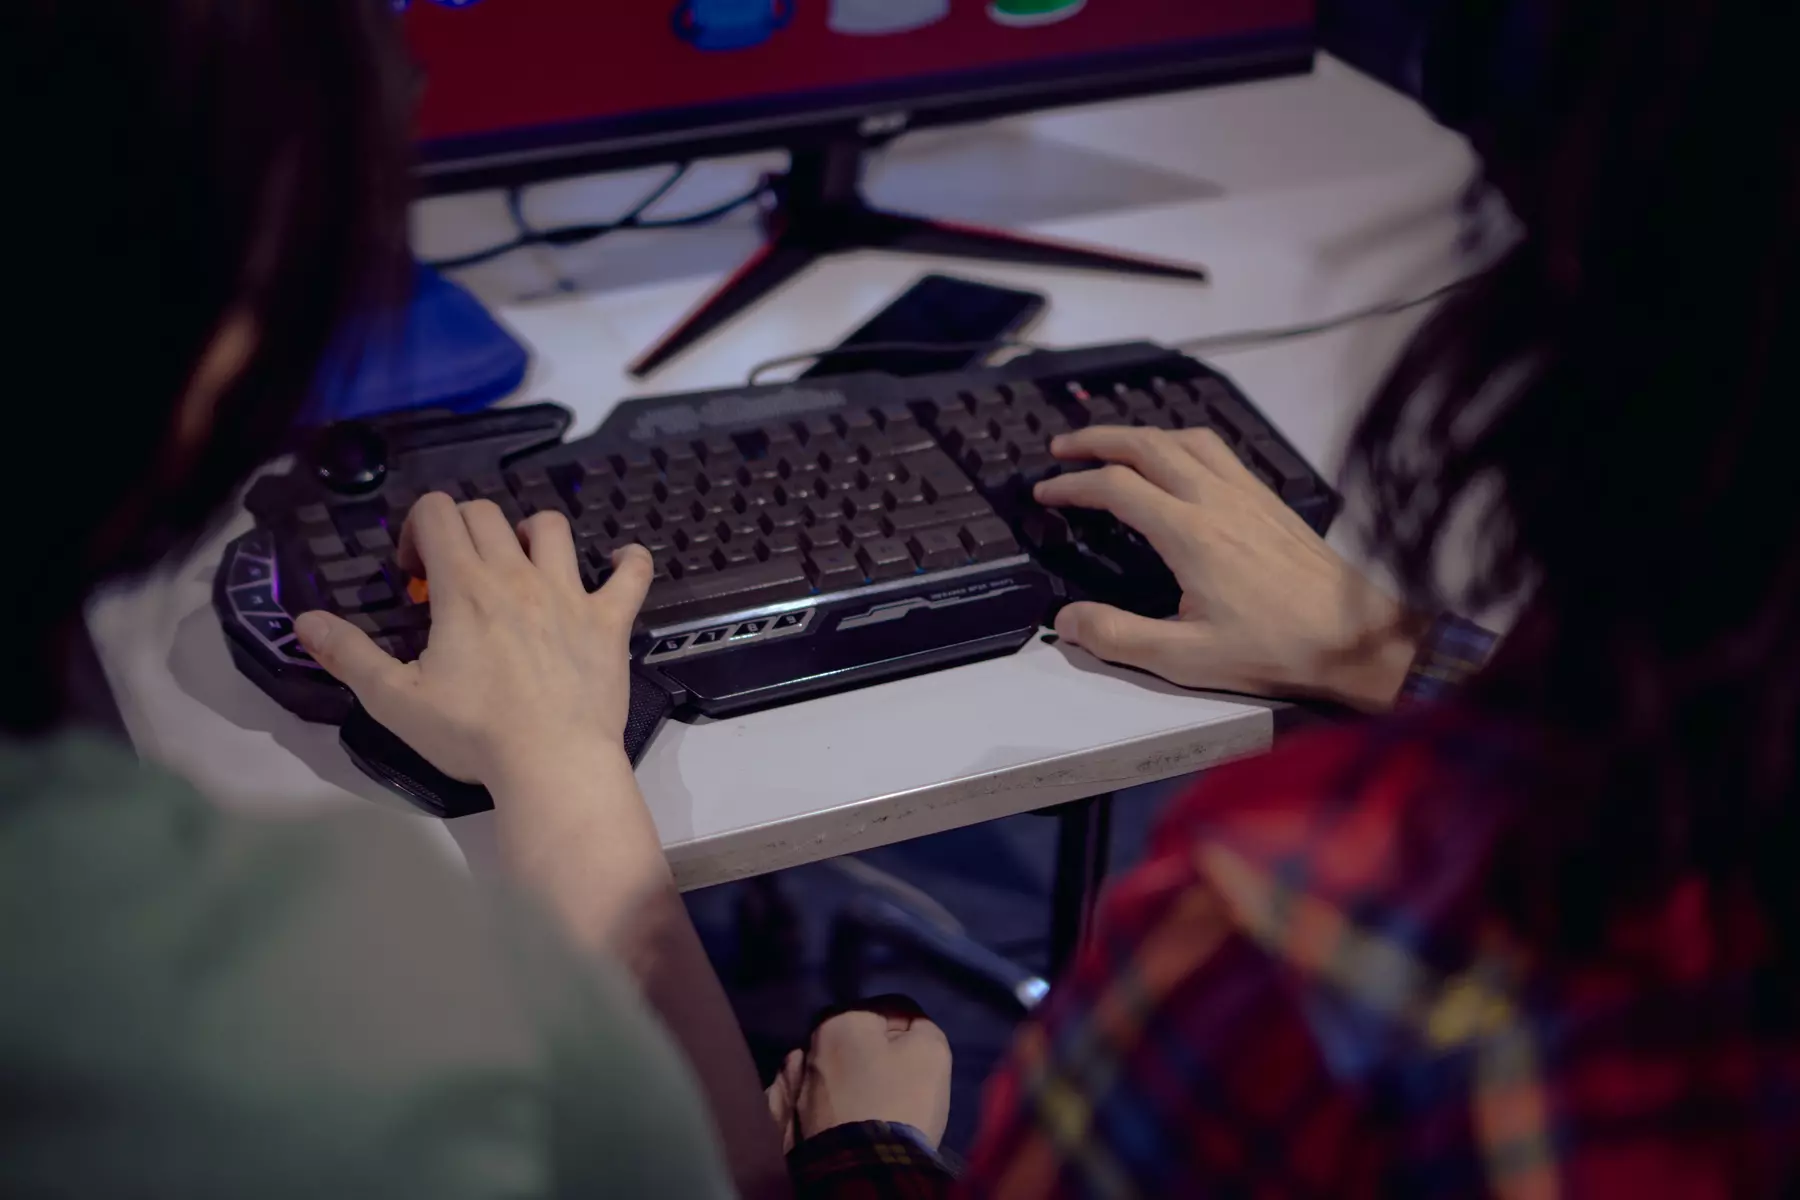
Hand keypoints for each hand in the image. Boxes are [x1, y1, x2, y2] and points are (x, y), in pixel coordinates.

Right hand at [294, 493, 651, 788]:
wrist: (551, 763)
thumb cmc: (472, 734)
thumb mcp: (394, 699)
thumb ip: (349, 655)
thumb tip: (304, 621)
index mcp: (464, 587)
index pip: (437, 512)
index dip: (417, 530)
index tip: (414, 576)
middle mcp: (517, 575)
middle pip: (486, 513)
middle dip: (462, 531)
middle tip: (455, 577)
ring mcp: (570, 594)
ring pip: (552, 528)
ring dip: (530, 535)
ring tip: (519, 568)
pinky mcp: (610, 621)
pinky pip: (631, 573)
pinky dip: (628, 561)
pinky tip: (619, 564)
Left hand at [765, 1010, 952, 1150]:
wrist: (864, 1172)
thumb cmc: (901, 1103)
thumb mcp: (931, 1053)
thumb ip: (920, 1026)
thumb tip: (909, 1027)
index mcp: (840, 1020)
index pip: (890, 1009)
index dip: (913, 1031)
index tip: (923, 1056)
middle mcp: (807, 1045)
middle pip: (853, 1037)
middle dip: (874, 1050)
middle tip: (897, 1077)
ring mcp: (789, 1084)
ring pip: (825, 1066)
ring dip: (841, 1074)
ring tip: (864, 1098)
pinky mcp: (782, 1120)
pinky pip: (797, 1099)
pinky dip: (811, 1100)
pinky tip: (827, 1109)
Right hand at [1034, 426, 1417, 710]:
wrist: (1355, 637)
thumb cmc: (1277, 648)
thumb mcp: (1186, 659)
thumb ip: (1118, 638)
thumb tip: (1066, 621)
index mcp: (1190, 533)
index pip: (1116, 487)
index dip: (1072, 486)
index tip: (1046, 494)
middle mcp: (1217, 500)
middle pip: (1146, 445)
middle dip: (1097, 440)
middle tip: (1062, 447)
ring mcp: (1248, 494)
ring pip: (1185, 439)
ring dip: (1141, 434)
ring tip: (1113, 444)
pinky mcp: (1270, 501)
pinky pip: (1219, 451)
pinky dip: (1183, 442)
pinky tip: (1178, 459)